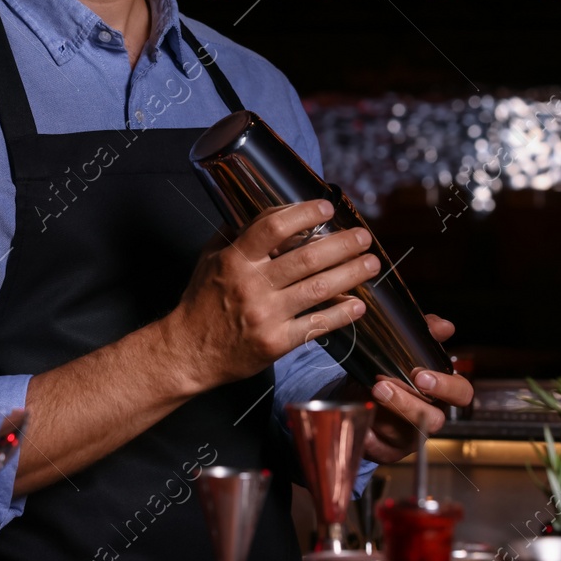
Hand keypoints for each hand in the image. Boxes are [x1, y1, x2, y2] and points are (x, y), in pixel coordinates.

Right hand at [165, 200, 379, 395]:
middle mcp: (252, 285)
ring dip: (351, 274)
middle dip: (342, 244)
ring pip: (319, 289)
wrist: (188, 352)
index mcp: (235, 260)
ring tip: (372, 263)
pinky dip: (341, 314)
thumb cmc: (200, 303)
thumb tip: (261, 209)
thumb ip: (234, 234)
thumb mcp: (209, 259)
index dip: (304, 214)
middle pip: (306, 257)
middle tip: (364, 236)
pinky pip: (316, 325)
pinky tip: (358, 305)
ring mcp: (266, 315)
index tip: (326, 208)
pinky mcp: (276, 342)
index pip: (273, 227)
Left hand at [361, 314, 474, 463]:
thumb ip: (425, 335)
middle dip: (407, 404)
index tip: (420, 376)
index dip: (445, 387)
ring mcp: (412, 436)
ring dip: (384, 416)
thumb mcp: (406, 349)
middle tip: (382, 386)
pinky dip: (372, 438)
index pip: (461, 394)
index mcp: (442, 392)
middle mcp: (431, 415)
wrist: (362, 392)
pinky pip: (384, 451)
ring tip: (367, 395)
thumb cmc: (391, 370)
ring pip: (407, 434)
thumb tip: (444, 326)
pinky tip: (362, 424)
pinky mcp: (392, 451)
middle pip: (434, 420)